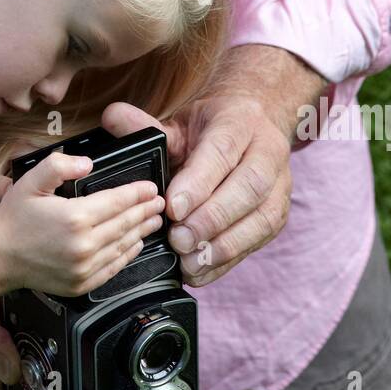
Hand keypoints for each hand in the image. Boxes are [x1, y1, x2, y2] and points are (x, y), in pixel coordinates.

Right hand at [0, 149, 165, 295]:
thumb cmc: (14, 217)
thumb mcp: (31, 181)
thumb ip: (59, 165)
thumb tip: (88, 163)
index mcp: (75, 217)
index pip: (117, 201)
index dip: (137, 193)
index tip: (151, 187)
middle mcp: (84, 245)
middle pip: (125, 223)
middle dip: (145, 211)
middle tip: (159, 202)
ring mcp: (84, 268)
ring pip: (123, 246)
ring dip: (142, 231)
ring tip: (154, 220)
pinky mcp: (82, 284)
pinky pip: (113, 268)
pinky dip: (128, 255)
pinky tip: (136, 244)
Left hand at [102, 95, 291, 286]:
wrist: (255, 124)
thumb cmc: (212, 127)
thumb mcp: (181, 121)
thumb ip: (147, 126)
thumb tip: (111, 118)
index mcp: (240, 122)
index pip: (222, 152)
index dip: (198, 183)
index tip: (172, 209)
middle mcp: (267, 152)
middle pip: (248, 187)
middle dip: (212, 219)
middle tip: (178, 240)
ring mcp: (280, 184)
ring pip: (262, 217)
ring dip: (224, 245)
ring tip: (189, 262)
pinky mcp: (279, 213)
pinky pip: (258, 240)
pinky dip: (229, 260)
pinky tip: (201, 271)